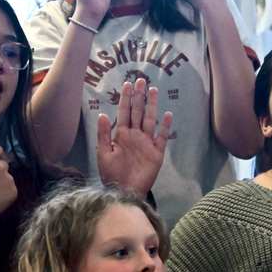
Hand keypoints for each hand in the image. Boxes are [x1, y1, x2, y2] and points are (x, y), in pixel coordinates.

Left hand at [96, 80, 172, 196]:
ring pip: (150, 120)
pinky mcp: (156, 153)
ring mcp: (147, 143)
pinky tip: (168, 115)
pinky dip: (165, 127)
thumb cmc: (112, 174)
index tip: (127, 84)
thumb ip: (103, 134)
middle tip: (141, 80)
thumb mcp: (103, 153)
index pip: (124, 112)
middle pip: (138, 112)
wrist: (124, 191)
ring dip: (152, 106)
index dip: (125, 99)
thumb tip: (102, 114)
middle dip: (139, 96)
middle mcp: (135, 135)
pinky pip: (162, 138)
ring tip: (153, 91)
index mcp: (121, 135)